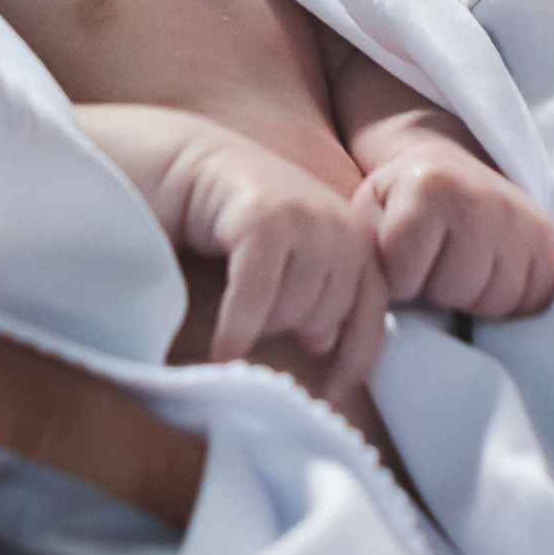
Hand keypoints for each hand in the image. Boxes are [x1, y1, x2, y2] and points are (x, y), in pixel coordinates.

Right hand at [179, 136, 390, 394]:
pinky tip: (221, 350)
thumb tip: (326, 340)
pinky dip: (238, 327)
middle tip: (250, 309)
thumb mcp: (284, 259)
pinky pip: (258, 295)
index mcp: (352, 234)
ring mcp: (306, 216)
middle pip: (327, 316)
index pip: (374, 309)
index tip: (332, 390)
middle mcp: (340, 222)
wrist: (179, 163)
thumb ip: (312, 292)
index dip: (357, 355)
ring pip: (295, 310)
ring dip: (260, 324)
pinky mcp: (264, 217)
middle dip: (288, 327)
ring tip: (232, 303)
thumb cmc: (228, 220)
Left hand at [354, 131, 553, 320]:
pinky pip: (533, 299)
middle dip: (438, 289)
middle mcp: (482, 196)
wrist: (444, 167)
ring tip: (461, 266)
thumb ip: (365, 256)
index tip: (400, 258)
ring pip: (497, 301)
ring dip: (474, 297)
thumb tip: (367, 316)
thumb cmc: (396, 204)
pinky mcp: (547, 236)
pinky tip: (489, 272)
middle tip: (435, 261)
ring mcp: (520, 216)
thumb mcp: (366, 217)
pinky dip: (509, 299)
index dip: (399, 280)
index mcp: (428, 186)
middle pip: (457, 291)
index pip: (407, 278)